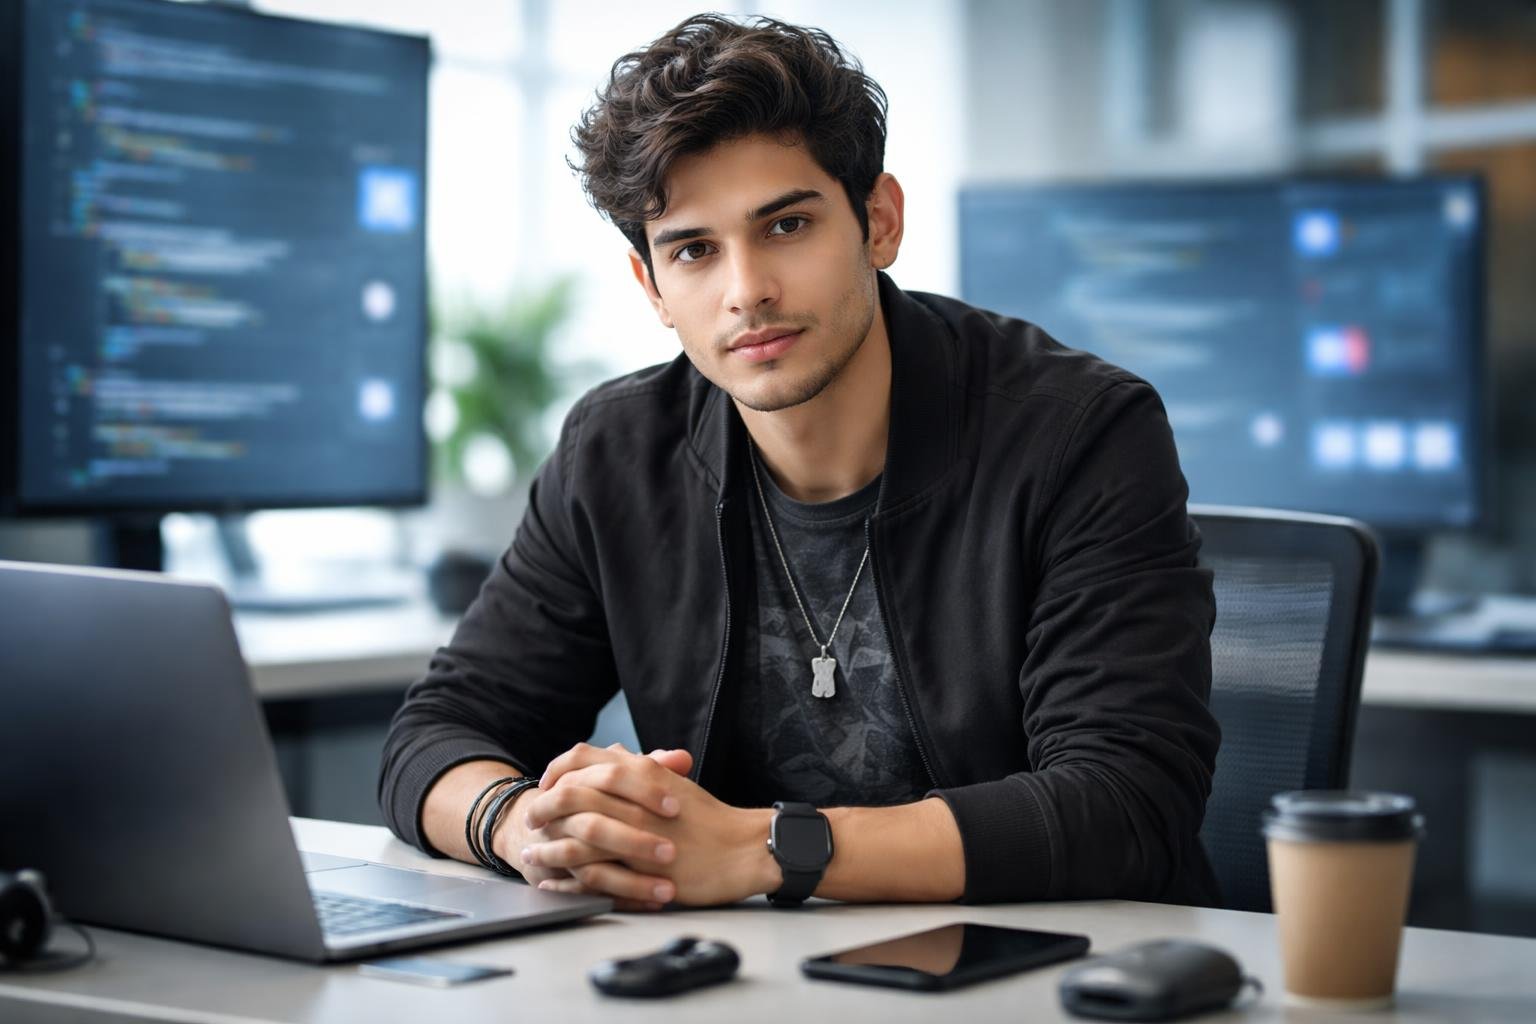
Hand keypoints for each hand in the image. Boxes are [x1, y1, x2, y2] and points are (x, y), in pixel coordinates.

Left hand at [523, 743, 776, 907]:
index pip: (584, 761)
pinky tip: (553, 883)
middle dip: (543, 809)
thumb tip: (609, 753)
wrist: (743, 849)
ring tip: (531, 855)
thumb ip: (639, 766)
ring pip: (575, 840)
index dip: (558, 772)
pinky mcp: (639, 873)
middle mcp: (634, 801)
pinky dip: (566, 880)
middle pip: (570, 798)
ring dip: (547, 848)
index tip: (546, 785)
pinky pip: (591, 877)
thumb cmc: (710, 818)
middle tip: (531, 820)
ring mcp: (635, 838)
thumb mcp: (673, 782)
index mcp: (641, 773)